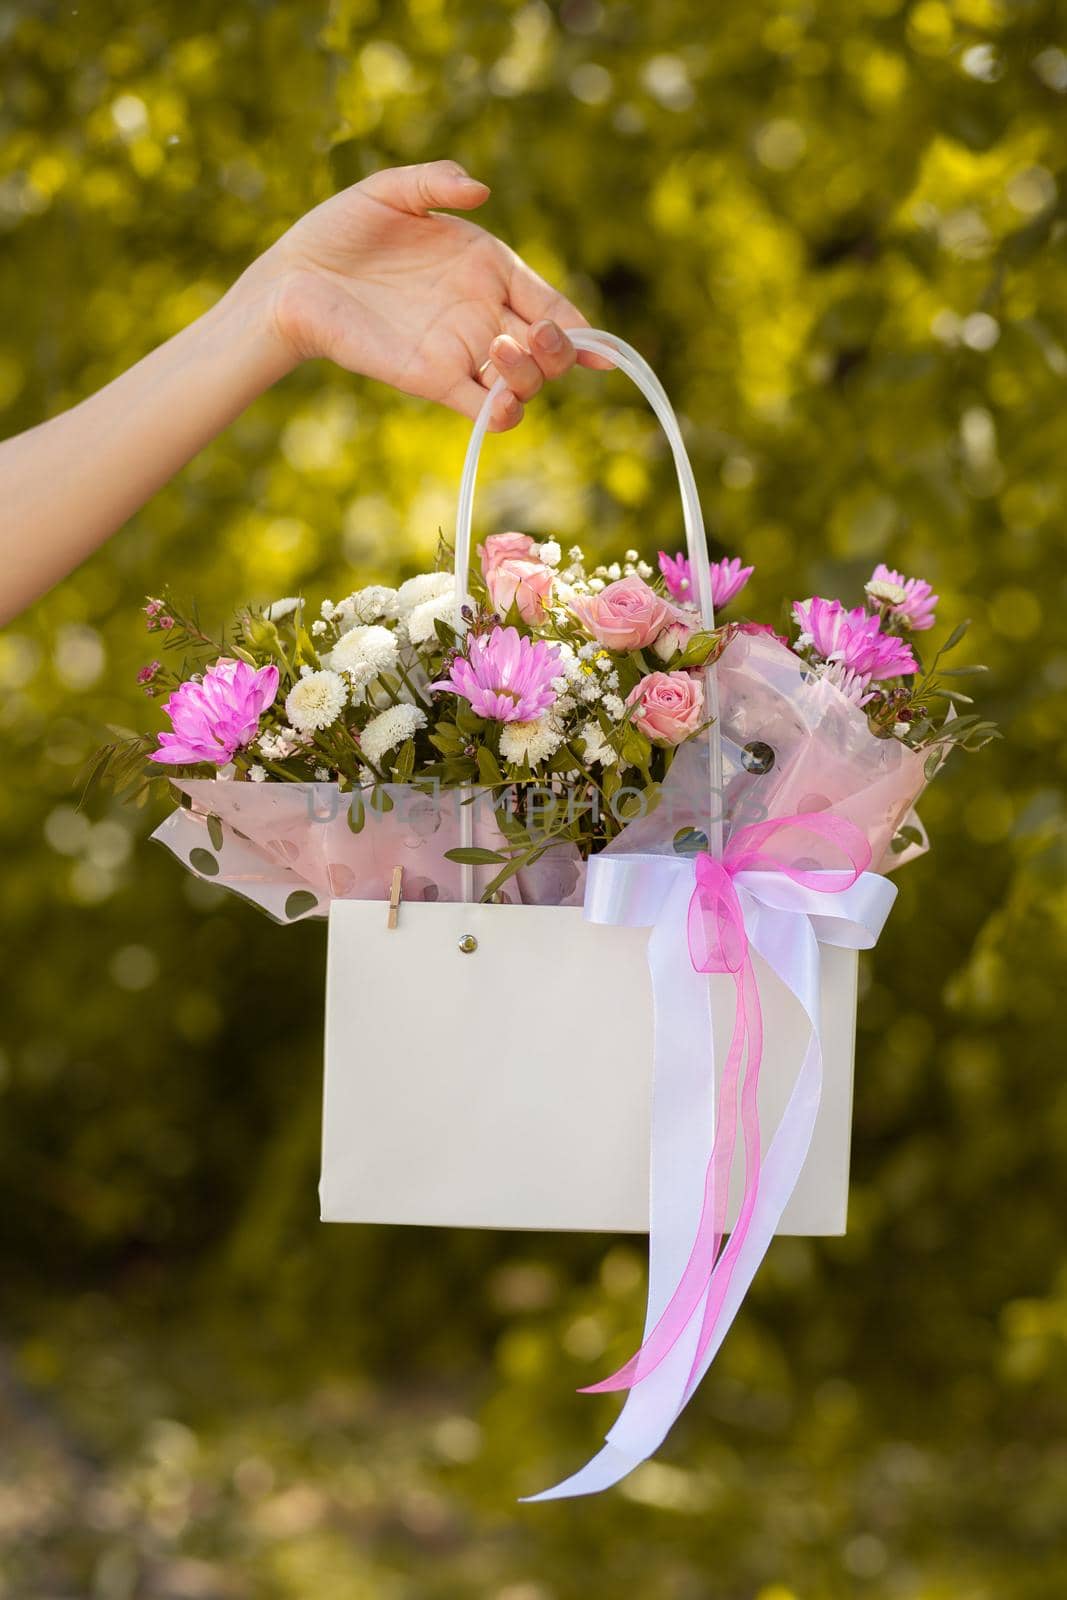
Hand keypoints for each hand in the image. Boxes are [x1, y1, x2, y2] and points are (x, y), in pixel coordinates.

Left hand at [243, 159, 606, 431]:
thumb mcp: (387, 192)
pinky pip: (483, 410)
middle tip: (535, 336)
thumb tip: (478, 190)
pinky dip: (502, 414)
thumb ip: (433, 182)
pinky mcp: (433, 381)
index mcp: (487, 270)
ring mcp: (461, 352)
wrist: (294, 279)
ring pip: (524, 383)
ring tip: (501, 350)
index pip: (549, 302)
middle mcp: (483, 315)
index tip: (598, 346)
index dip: (580, 326)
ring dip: (530, 375)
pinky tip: (502, 404)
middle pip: (548, 350)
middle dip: (559, 350)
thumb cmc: (340, 232)